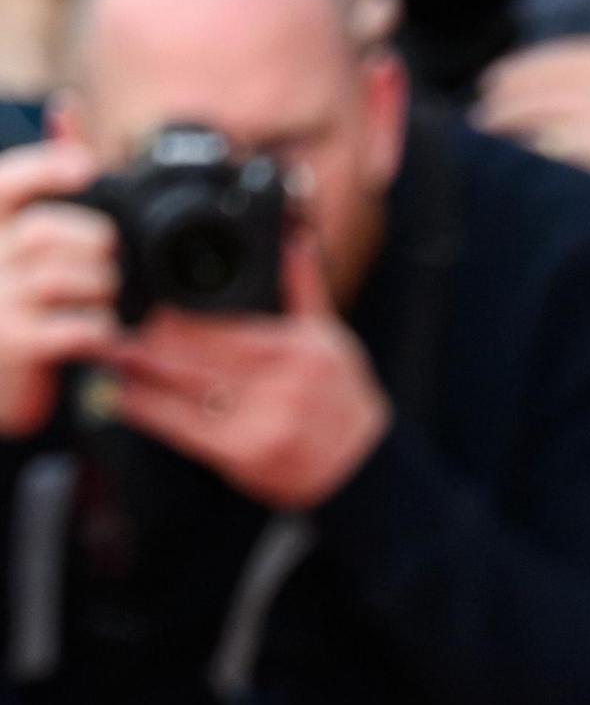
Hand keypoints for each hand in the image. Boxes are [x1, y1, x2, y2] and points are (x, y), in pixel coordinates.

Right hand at [0, 138, 122, 439]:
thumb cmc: (14, 294)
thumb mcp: (17, 234)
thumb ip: (44, 175)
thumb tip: (66, 107)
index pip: (7, 183)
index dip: (46, 169)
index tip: (87, 168)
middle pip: (50, 232)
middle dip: (96, 243)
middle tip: (110, 261)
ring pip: (69, 278)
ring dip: (105, 287)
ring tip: (106, 298)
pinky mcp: (15, 344)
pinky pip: (79, 326)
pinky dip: (104, 328)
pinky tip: (103, 333)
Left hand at [105, 228, 390, 511]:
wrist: (360, 467)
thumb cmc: (341, 399)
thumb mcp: (331, 339)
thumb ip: (304, 289)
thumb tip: (294, 237)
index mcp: (297, 351)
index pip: (224, 326)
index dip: (177, 317)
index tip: (148, 306)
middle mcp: (280, 385)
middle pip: (197, 354)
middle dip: (151, 340)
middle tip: (117, 327)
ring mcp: (261, 421)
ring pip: (184, 387)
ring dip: (140, 370)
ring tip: (115, 353)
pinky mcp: (242, 453)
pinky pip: (182, 427)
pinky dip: (147, 410)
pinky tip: (124, 396)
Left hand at [476, 37, 589, 252]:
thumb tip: (560, 96)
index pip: (549, 59)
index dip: (515, 76)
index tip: (495, 91)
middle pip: (528, 87)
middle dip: (499, 108)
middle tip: (483, 129)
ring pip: (528, 120)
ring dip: (504, 137)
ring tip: (492, 154)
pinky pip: (548, 158)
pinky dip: (529, 167)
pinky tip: (523, 179)